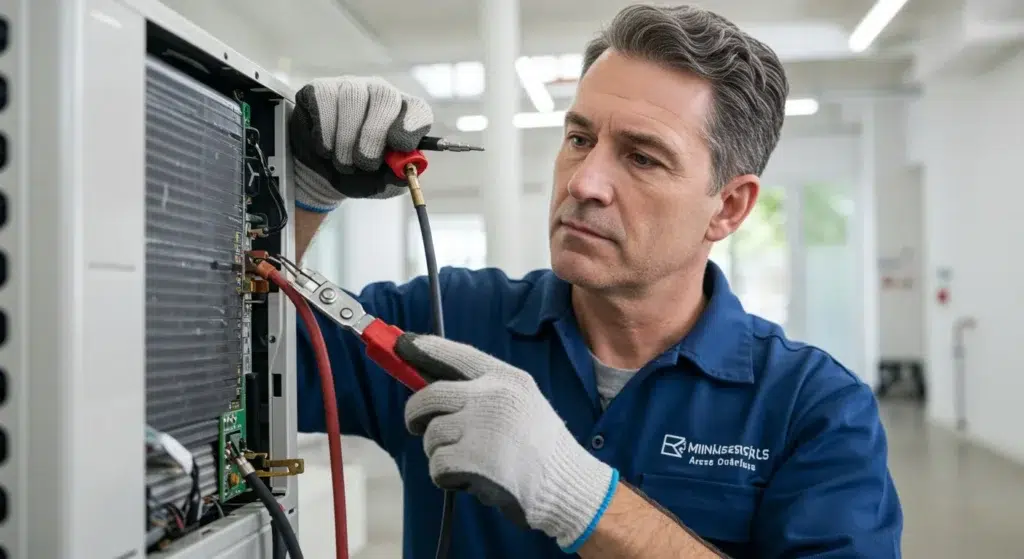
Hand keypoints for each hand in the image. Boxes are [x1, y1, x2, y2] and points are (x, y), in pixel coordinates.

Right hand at [289, 76, 432, 211]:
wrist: (320, 174)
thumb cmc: (357, 175)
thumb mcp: (379, 183)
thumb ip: (395, 177)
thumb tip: (402, 170)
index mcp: (402, 116)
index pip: (417, 109)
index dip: (412, 125)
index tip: (401, 146)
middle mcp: (379, 94)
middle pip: (385, 96)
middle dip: (374, 134)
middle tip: (365, 163)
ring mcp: (350, 87)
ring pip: (353, 96)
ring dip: (346, 138)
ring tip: (343, 163)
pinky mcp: (321, 88)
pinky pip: (324, 98)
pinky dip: (325, 130)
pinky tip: (325, 148)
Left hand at [394, 334, 619, 550]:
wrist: (565, 484)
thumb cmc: (540, 447)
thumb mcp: (522, 402)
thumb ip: (483, 391)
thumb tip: (432, 387)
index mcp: (506, 379)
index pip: (456, 355)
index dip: (424, 348)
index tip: (401, 344)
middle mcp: (491, 396)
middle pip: (428, 396)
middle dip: (415, 414)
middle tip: (416, 426)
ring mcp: (480, 427)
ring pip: (430, 435)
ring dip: (440, 452)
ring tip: (470, 461)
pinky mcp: (470, 458)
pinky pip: (436, 464)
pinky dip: (446, 476)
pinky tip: (470, 478)